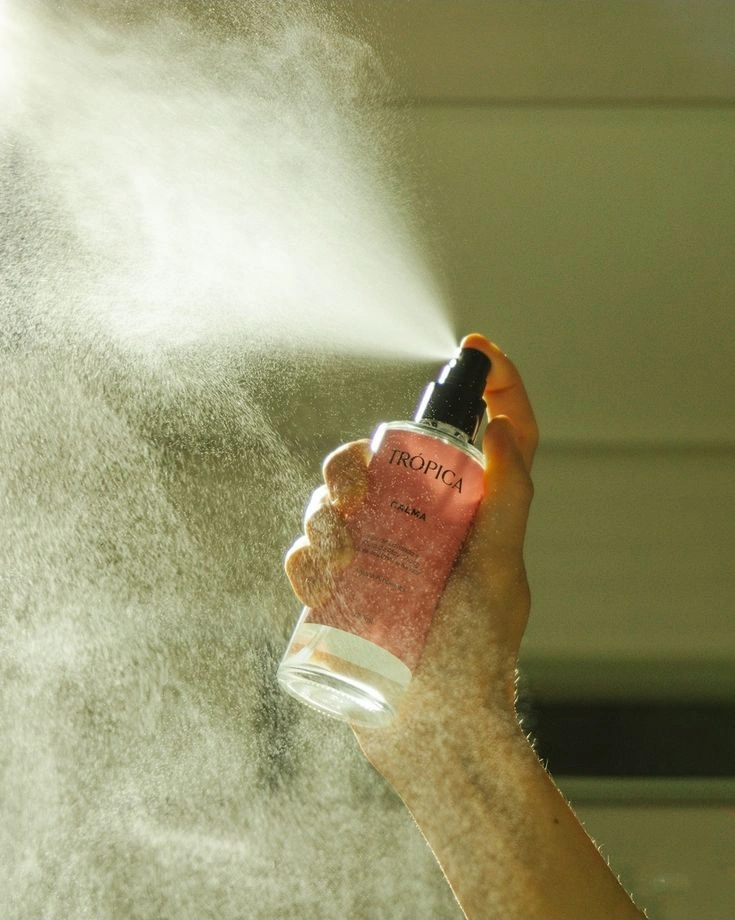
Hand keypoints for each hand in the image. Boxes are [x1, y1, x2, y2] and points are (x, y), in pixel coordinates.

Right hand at [285, 334, 537, 775]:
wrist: (433, 734)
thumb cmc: (477, 656)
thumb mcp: (500, 571)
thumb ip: (508, 497)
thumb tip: (505, 423)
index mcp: (459, 515)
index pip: (474, 438)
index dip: (482, 386)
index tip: (474, 349)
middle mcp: (412, 527)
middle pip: (372, 464)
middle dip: (351, 462)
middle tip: (353, 485)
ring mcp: (370, 560)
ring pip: (328, 505)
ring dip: (322, 513)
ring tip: (341, 553)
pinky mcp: (336, 594)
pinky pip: (304, 557)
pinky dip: (305, 558)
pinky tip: (319, 580)